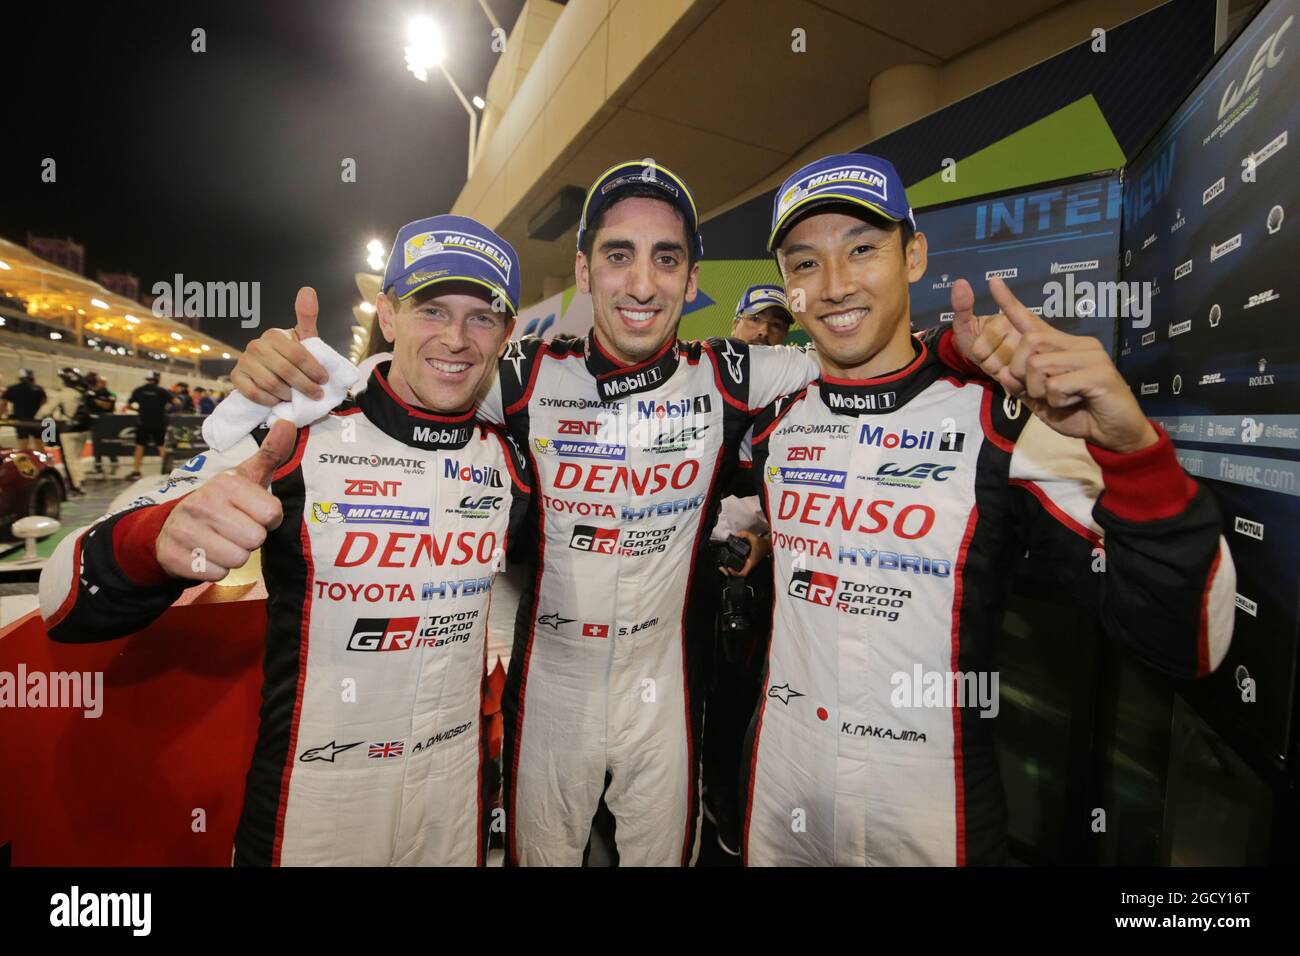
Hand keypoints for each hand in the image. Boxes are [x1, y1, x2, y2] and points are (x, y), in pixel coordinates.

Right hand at [156, 419, 296, 580]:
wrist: (170, 526)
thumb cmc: (221, 502)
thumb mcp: (246, 477)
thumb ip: (270, 453)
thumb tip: (288, 423)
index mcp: (225, 483)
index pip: (271, 514)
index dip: (267, 519)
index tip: (252, 513)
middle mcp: (202, 503)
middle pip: (255, 539)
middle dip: (250, 540)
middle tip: (235, 529)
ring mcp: (184, 530)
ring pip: (237, 559)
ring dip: (233, 556)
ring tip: (220, 541)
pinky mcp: (173, 556)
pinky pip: (215, 574)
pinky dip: (214, 570)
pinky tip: (204, 554)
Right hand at [230, 287, 330, 405]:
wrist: (274, 374)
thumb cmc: (293, 356)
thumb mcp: (304, 338)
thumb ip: (307, 316)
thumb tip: (307, 289)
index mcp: (274, 335)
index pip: (298, 355)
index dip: (314, 370)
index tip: (324, 380)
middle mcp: (256, 345)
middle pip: (286, 371)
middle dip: (305, 386)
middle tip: (317, 394)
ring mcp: (244, 361)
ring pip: (271, 384)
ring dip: (288, 394)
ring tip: (297, 397)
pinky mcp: (236, 377)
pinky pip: (255, 393)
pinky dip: (270, 400)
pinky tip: (279, 400)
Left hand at [719, 531, 770, 577]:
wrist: (767, 546)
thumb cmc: (761, 544)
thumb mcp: (753, 537)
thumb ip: (744, 534)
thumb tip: (736, 535)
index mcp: (751, 562)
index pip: (743, 573)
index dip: (735, 572)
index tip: (729, 568)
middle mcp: (749, 565)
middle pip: (738, 574)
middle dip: (729, 572)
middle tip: (722, 567)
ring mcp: (748, 564)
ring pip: (738, 571)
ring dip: (731, 570)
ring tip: (723, 566)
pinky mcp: (747, 562)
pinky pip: (739, 567)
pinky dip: (734, 567)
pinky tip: (729, 563)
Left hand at [949, 278, 1024, 394]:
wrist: (994, 357)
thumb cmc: (977, 340)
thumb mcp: (966, 325)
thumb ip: (961, 306)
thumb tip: (961, 282)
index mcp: (1006, 321)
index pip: (979, 350)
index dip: (976, 353)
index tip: (984, 344)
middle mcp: (1021, 334)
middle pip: (991, 363)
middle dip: (987, 363)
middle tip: (994, 354)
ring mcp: (1030, 353)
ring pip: (1001, 373)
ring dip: (997, 372)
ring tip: (1003, 363)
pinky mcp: (1036, 369)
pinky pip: (1012, 382)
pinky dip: (1008, 382)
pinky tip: (1012, 373)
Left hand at [955, 277, 1155, 453]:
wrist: (1116, 434)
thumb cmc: (1080, 415)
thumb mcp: (1042, 403)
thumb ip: (1022, 388)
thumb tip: (1006, 372)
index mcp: (1062, 347)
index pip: (1032, 321)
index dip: (1010, 303)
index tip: (992, 281)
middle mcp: (1078, 344)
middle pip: (1029, 341)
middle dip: (1023, 373)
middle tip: (1042, 393)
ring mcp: (1091, 355)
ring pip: (1038, 364)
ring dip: (1040, 391)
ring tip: (1062, 400)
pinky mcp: (1099, 372)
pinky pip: (1055, 385)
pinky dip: (1057, 402)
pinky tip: (1075, 403)